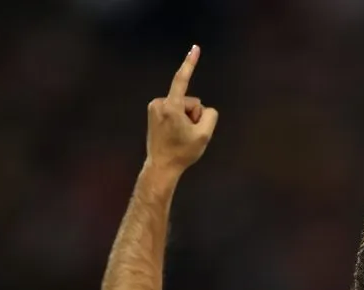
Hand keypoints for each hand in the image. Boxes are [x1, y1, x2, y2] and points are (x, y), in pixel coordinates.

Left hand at [145, 46, 218, 175]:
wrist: (161, 167)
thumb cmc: (183, 152)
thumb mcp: (205, 135)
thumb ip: (210, 115)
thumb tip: (204, 109)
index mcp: (171, 107)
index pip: (182, 79)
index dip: (190, 63)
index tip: (195, 48)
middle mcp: (160, 103)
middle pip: (190, 101)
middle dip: (193, 115)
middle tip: (187, 135)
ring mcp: (154, 107)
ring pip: (182, 106)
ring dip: (186, 119)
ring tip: (179, 136)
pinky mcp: (153, 112)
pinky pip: (174, 110)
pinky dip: (178, 119)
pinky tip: (175, 134)